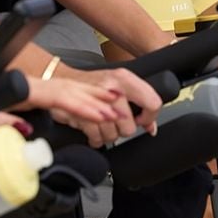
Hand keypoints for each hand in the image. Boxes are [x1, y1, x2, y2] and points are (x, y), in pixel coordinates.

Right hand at [25, 65, 162, 147]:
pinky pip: (97, 138)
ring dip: (108, 134)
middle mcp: (113, 87)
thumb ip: (139, 102)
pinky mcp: (81, 113)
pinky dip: (96, 138)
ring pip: (113, 134)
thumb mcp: (121, 85)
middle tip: (116, 122)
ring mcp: (96, 100)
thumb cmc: (95, 85)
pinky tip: (94, 129)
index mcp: (125, 78)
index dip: (149, 117)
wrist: (65, 80)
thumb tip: (151, 126)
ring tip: (103, 124)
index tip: (142, 120)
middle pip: (129, 126)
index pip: (152, 103)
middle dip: (123, 129)